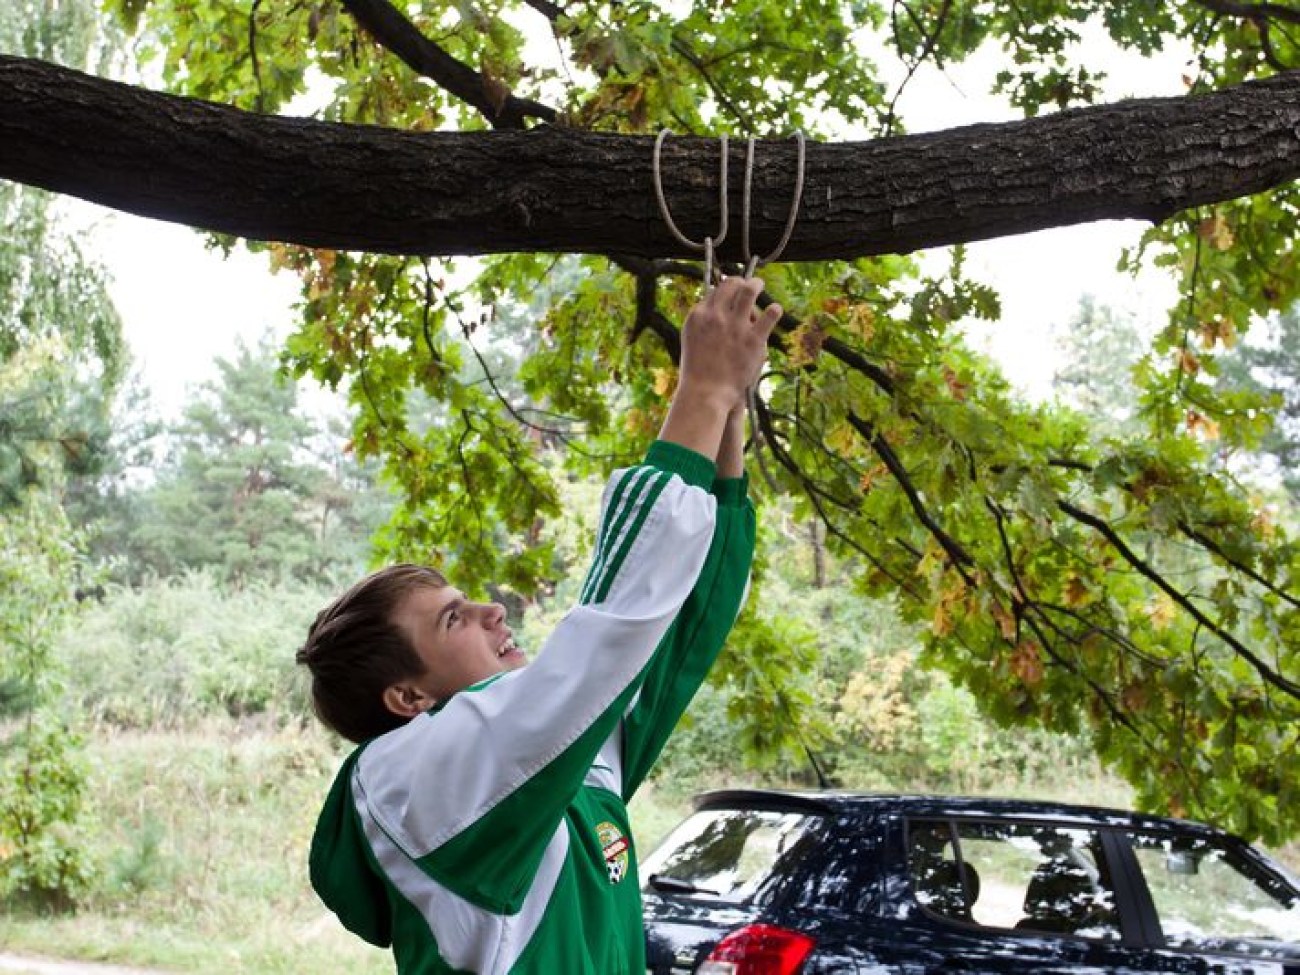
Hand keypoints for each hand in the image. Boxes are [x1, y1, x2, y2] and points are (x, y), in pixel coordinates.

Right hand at [678, 277, 781, 411]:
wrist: (706, 392)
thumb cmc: (698, 370)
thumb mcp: (691, 339)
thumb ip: (703, 321)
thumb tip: (715, 305)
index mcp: (698, 315)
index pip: (715, 290)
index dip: (725, 289)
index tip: (732, 291)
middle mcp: (716, 316)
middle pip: (731, 284)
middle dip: (741, 281)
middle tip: (749, 284)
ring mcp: (735, 326)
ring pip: (749, 290)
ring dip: (757, 284)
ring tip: (760, 284)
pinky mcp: (753, 340)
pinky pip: (769, 314)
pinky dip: (774, 309)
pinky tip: (775, 310)